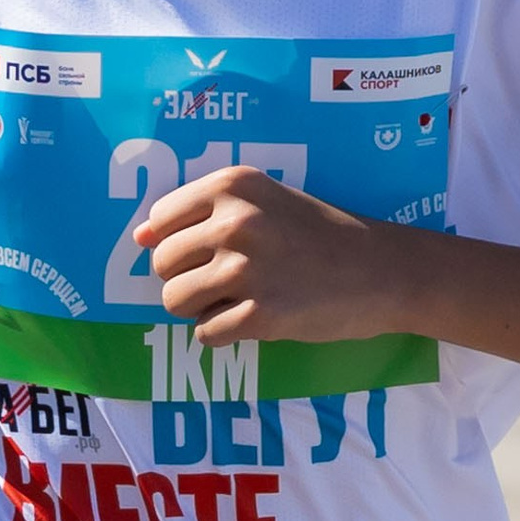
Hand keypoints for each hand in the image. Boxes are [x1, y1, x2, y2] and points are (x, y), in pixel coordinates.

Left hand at [137, 169, 416, 345]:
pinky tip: (254, 318)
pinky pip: (205, 334)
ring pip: (175, 301)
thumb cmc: (320, 233)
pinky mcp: (260, 316)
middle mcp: (234, 223)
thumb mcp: (264, 202)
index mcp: (233, 186)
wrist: (381, 269)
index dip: (176, 243)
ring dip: (200, 309)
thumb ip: (201, 212)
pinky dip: (223, 334)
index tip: (208, 250)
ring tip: (238, 299)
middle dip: (185, 278)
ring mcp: (246, 271)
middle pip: (162, 265)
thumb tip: (138, 237)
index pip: (160, 219)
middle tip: (227, 280)